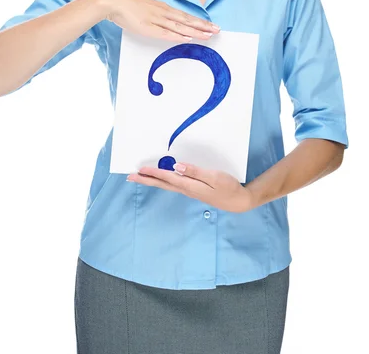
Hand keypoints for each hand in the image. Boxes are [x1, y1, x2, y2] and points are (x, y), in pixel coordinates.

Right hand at [101, 0, 219, 42]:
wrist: (113, 1)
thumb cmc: (127, 5)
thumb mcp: (145, 9)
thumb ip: (155, 15)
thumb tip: (164, 22)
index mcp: (162, 8)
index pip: (185, 15)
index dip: (199, 21)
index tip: (211, 25)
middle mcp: (163, 12)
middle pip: (187, 20)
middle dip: (203, 26)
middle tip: (217, 30)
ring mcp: (156, 19)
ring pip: (180, 26)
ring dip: (195, 31)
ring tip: (208, 35)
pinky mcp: (148, 27)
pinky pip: (166, 32)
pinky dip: (178, 35)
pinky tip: (188, 38)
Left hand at [127, 162, 253, 212]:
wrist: (238, 201)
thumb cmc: (228, 188)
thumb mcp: (215, 177)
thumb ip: (196, 172)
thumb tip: (177, 168)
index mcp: (191, 186)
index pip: (168, 178)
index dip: (154, 173)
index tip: (140, 169)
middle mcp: (187, 190)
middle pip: (163, 184)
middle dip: (146, 180)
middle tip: (130, 176)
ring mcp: (189, 191)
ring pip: (167, 185)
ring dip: (153, 181)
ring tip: (140, 177)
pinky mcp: (193, 190)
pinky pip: (173, 185)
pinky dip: (163, 181)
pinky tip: (161, 178)